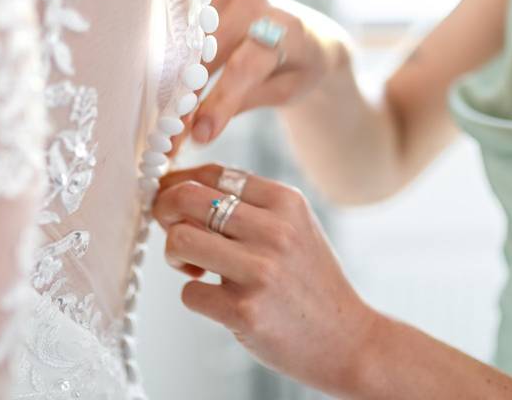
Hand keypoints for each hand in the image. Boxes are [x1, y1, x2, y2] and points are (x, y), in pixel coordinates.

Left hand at [152, 164, 377, 396]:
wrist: (346, 338)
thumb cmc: (310, 281)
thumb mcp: (295, 227)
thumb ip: (251, 205)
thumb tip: (184, 189)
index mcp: (286, 201)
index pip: (213, 172)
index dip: (180, 182)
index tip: (169, 198)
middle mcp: (274, 230)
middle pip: (187, 198)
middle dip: (164, 210)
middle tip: (170, 229)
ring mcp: (260, 270)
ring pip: (179, 240)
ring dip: (174, 255)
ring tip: (194, 267)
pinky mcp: (245, 311)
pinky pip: (189, 292)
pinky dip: (195, 296)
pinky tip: (218, 300)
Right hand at [176, 0, 350, 149]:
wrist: (312, 36)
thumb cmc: (300, 69)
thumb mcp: (283, 93)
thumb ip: (241, 104)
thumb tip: (197, 130)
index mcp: (287, 29)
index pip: (244, 67)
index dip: (219, 102)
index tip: (199, 134)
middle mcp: (258, 4)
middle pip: (210, 53)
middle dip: (188, 95)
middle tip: (171, 133)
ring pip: (194, 42)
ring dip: (178, 78)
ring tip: (170, 115)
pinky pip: (191, 32)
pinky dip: (180, 60)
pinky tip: (174, 87)